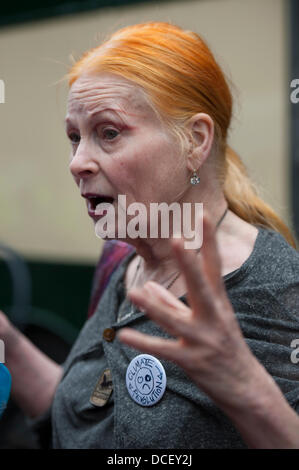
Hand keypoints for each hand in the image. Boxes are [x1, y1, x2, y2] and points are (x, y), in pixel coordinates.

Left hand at [117, 216, 263, 411]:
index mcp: (218, 302)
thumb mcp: (205, 319)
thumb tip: (147, 287)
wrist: (244, 386)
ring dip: (154, 307)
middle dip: (189, 263)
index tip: (203, 215)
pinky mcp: (191, 361)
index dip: (209, 240)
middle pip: (201, 286)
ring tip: (134, 293)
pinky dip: (143, 343)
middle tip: (178, 240)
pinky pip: (163, 350)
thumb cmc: (223, 344)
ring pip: (175, 320)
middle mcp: (213, 317)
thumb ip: (173, 302)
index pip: (213, 266)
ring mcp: (202, 339)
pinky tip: (123, 335)